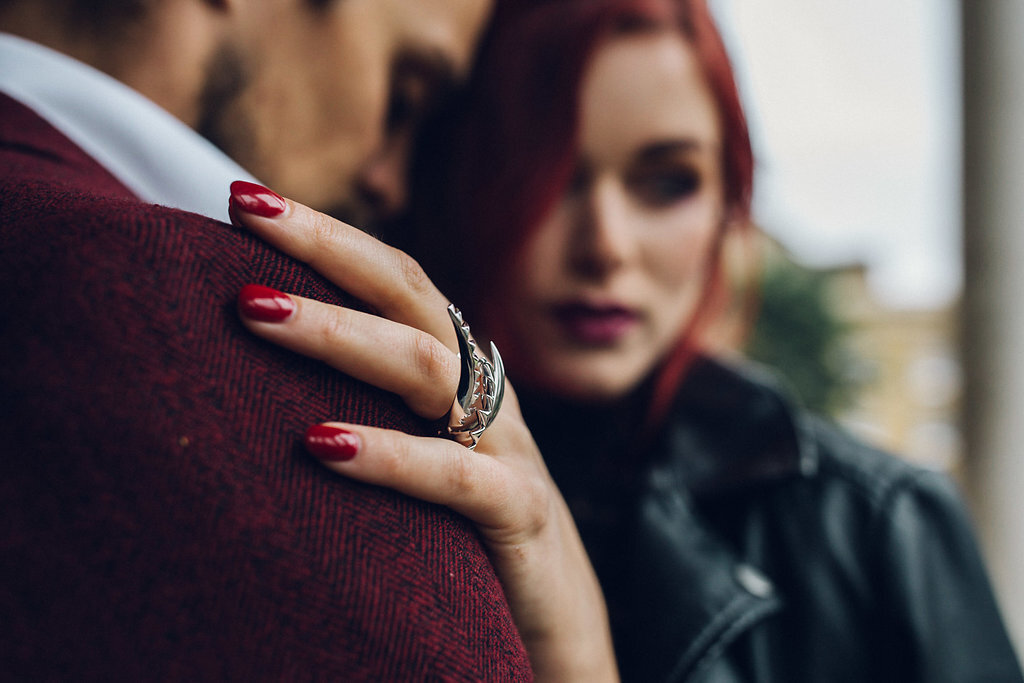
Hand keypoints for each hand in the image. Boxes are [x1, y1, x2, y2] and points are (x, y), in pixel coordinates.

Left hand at [228, 182, 617, 681]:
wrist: (560, 625)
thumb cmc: (468, 538)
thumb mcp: (419, 459)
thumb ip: (369, 409)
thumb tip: (267, 374)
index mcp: (457, 376)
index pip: (395, 282)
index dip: (327, 235)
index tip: (244, 198)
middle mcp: (483, 395)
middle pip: (411, 295)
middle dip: (326, 246)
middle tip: (242, 207)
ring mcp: (507, 451)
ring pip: (427, 368)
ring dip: (336, 334)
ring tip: (252, 311)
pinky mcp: (520, 517)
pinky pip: (457, 477)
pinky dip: (390, 456)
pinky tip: (320, 446)